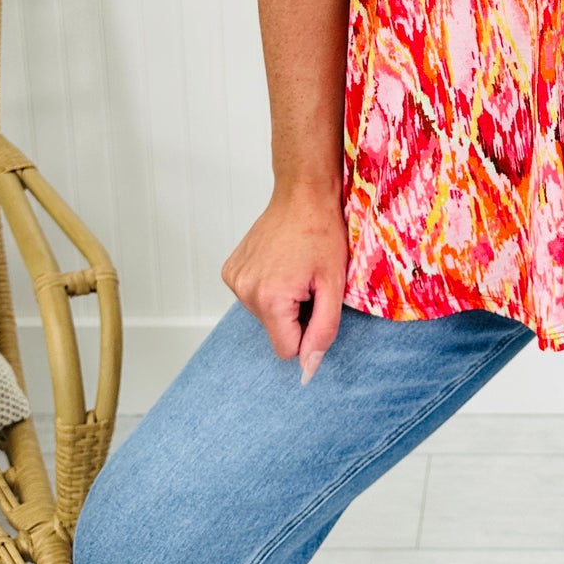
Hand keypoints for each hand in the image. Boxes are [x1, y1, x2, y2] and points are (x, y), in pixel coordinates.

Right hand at [220, 185, 349, 381]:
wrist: (303, 194)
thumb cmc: (323, 233)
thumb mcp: (333, 286)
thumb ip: (323, 331)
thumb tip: (308, 369)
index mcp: (269, 299)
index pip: (287, 349)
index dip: (307, 331)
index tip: (316, 301)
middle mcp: (244, 291)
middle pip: (275, 331)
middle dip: (295, 314)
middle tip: (308, 280)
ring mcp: (233, 279)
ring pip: (264, 315)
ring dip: (282, 300)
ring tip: (295, 269)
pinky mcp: (230, 270)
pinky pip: (253, 296)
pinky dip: (268, 286)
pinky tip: (280, 263)